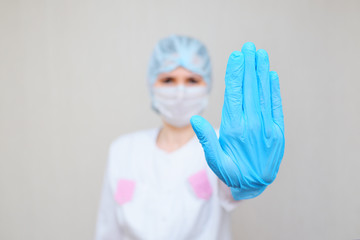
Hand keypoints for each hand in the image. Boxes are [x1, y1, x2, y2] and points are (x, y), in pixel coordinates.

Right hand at [190, 42, 284, 198]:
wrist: (255, 186)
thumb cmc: (230, 171)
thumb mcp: (214, 159)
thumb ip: (206, 138)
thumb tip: (195, 119)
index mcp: (234, 129)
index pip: (234, 95)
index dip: (235, 74)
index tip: (236, 56)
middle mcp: (252, 124)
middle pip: (250, 89)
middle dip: (248, 66)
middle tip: (249, 47)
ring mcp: (267, 127)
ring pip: (263, 94)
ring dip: (261, 72)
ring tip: (260, 54)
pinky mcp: (277, 131)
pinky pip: (275, 106)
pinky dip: (274, 89)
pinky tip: (271, 75)